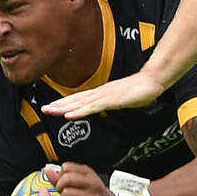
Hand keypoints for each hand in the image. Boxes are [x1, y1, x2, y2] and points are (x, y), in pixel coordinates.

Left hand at [41, 67, 166, 118]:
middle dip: (59, 104)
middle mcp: (100, 92)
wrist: (153, 80)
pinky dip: (79, 111)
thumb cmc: (141, 89)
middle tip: (43, 108)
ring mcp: (105, 96)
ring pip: (80, 103)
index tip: (53, 106)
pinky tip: (69, 115)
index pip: (80, 98)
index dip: (65, 102)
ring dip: (63, 107)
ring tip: (50, 111)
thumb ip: (114, 102)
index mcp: (102, 92)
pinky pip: (92, 107)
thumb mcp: (124, 98)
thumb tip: (108, 107)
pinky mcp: (111, 100)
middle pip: (76, 99)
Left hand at [52, 161, 122, 195]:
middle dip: (59, 186)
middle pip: (67, 179)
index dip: (61, 175)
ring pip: (66, 194)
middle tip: (61, 192)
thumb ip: (62, 177)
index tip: (62, 182)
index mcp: (90, 174)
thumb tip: (48, 170)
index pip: (67, 167)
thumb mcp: (80, 183)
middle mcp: (93, 184)